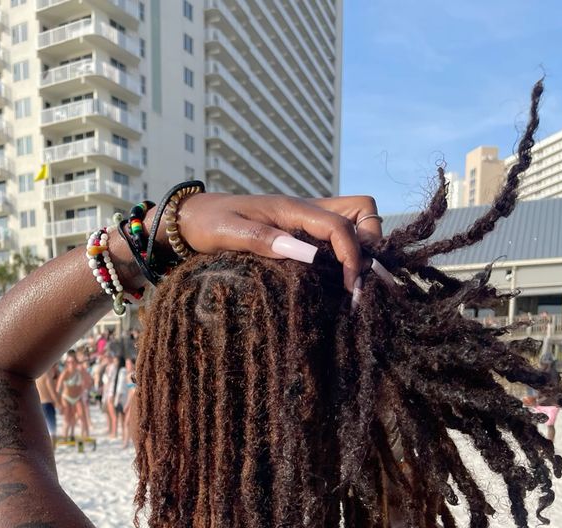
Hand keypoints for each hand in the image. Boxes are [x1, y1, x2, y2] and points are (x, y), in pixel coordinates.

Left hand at [175, 193, 381, 290]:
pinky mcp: (301, 232)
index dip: (352, 254)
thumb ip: (264, 239)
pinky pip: (335, 236)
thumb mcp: (229, 233)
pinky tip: (336, 281)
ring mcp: (305, 220)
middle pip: (360, 211)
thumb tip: (302, 252)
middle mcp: (305, 210)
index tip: (350, 285)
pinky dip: (345, 254)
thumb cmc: (208, 223)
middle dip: (369, 241)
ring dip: (360, 246)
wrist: (191, 218)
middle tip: (357, 279)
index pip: (339, 226)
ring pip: (352, 220)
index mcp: (292, 209)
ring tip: (351, 282)